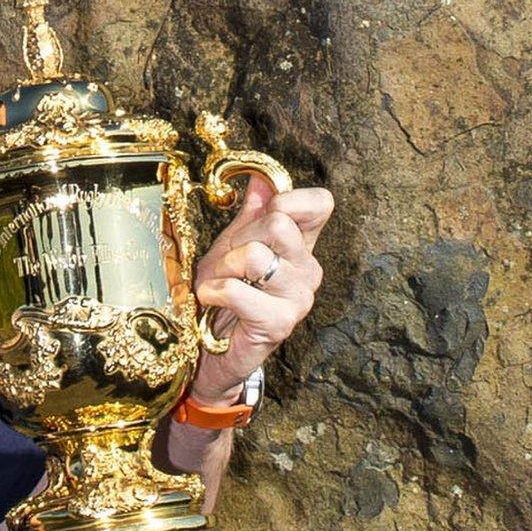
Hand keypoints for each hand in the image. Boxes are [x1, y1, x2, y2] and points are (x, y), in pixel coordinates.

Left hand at [189, 177, 332, 405]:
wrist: (211, 351)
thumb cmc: (223, 297)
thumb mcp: (232, 247)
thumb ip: (251, 215)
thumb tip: (261, 180)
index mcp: (302, 247)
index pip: (320, 204)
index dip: (286, 201)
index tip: (258, 221)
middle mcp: (308, 270)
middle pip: (277, 223)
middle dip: (237, 239)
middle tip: (225, 264)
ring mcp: (298, 298)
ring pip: (255, 254)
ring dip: (221, 269)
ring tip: (218, 286)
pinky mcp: (279, 323)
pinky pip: (240, 290)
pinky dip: (215, 291)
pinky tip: (213, 302)